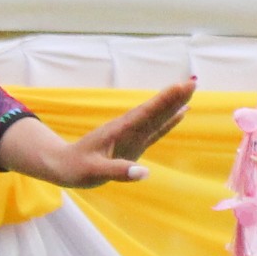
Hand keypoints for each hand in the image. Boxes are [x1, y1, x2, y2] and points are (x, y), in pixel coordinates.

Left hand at [3, 80, 194, 186]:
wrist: (63, 165)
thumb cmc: (76, 168)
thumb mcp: (94, 172)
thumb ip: (118, 171)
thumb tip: (145, 173)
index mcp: (120, 132)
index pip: (146, 114)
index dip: (165, 101)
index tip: (182, 87)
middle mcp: (128, 130)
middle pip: (155, 111)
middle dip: (174, 97)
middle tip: (193, 82)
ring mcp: (132, 135)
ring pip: (156, 117)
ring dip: (173, 104)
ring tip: (190, 92)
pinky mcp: (133, 143)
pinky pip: (155, 129)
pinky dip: (168, 121)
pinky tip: (180, 113)